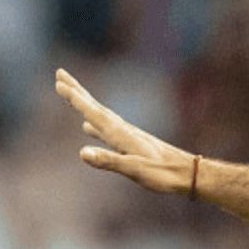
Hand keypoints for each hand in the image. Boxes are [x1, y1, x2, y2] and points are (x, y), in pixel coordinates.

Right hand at [54, 68, 195, 194]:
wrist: (188, 174)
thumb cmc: (164, 174)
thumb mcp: (135, 169)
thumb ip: (109, 161)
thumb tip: (82, 152)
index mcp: (121, 134)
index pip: (93, 113)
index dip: (76, 99)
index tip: (59, 83)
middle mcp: (123, 130)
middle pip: (95, 107)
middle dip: (77, 91)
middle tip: (60, 73)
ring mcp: (127, 136)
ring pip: (100, 115)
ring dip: (85, 103)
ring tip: (72, 94)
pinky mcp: (131, 144)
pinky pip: (107, 129)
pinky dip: (95, 125)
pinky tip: (89, 128)